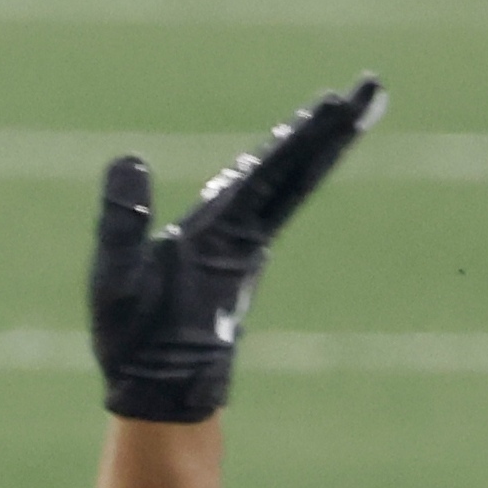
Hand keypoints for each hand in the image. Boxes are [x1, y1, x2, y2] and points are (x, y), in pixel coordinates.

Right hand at [88, 79, 382, 424]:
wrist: (167, 399)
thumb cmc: (138, 342)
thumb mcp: (115, 279)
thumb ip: (120, 220)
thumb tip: (130, 159)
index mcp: (224, 234)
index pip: (272, 170)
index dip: (305, 133)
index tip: (339, 100)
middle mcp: (249, 237)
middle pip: (299, 172)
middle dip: (334, 129)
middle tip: (372, 87)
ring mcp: (248, 249)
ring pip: (290, 187)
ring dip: (315, 147)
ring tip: (339, 114)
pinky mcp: (238, 261)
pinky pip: (272, 203)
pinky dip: (288, 172)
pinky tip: (288, 163)